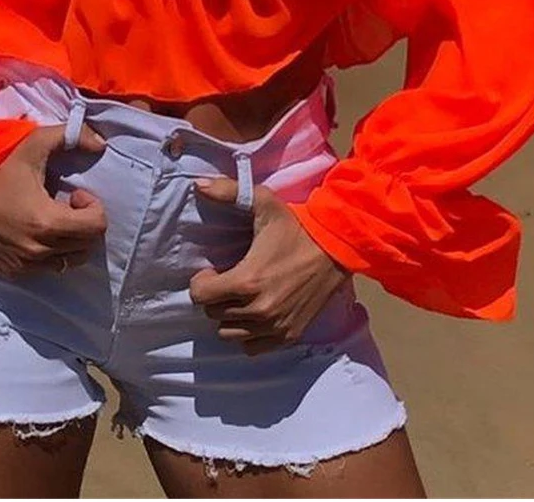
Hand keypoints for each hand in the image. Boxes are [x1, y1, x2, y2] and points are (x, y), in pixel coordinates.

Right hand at [0, 122, 107, 278]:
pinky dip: (53, 253)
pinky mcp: (13, 273)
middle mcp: (39, 251)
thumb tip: (101, 144)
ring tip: (54, 219)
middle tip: (66, 204)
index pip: (97, 226)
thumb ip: (70, 136)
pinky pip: (49, 269)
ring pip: (71, 261)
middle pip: (88, 245)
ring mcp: (26, 266)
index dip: (93, 207)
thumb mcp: (32, 144)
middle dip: (85, 222)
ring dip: (72, 240)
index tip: (74, 194)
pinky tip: (37, 232)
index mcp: (47, 223)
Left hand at [188, 176, 349, 354]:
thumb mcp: (263, 203)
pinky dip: (247, 333)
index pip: (200, 296)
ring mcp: (274, 326)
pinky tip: (255, 312)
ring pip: (229, 333)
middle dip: (215, 296)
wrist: (336, 249)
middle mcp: (258, 309)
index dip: (201, 281)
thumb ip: (228, 192)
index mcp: (247, 280)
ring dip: (229, 316)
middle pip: (213, 314)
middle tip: (228, 280)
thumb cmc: (296, 227)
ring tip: (240, 296)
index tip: (214, 271)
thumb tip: (197, 186)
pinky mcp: (288, 336)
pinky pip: (251, 347)